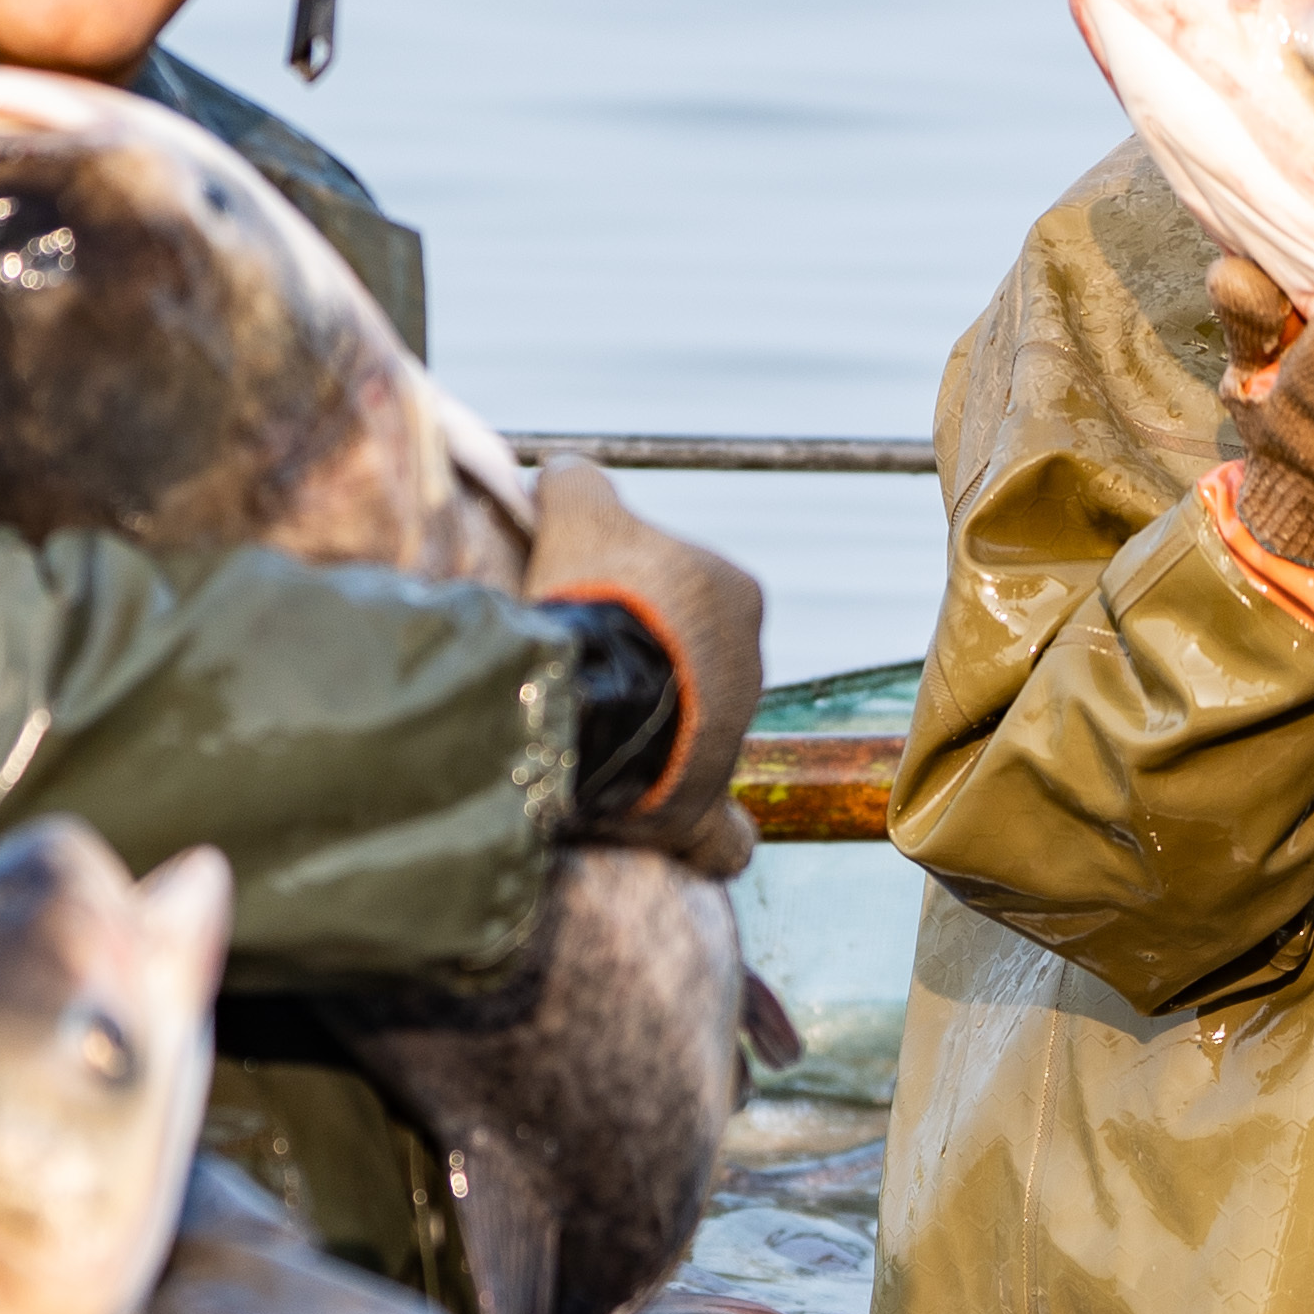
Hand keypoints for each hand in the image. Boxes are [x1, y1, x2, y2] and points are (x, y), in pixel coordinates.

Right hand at [525, 461, 762, 877]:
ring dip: (650, 744)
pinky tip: (670, 836)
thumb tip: (564, 473)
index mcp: (736, 593)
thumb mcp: (577, 507)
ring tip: (582, 740)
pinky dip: (705, 839)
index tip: (580, 604)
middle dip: (644, 671)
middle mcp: (750, 669)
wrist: (592, 684)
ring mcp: (731, 743)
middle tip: (575, 671)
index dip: (630, 596)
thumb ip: (577, 482)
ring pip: (691, 742)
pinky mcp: (701, 808)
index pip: (686, 589)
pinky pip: (719, 837)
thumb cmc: (593, 590)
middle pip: (690, 669)